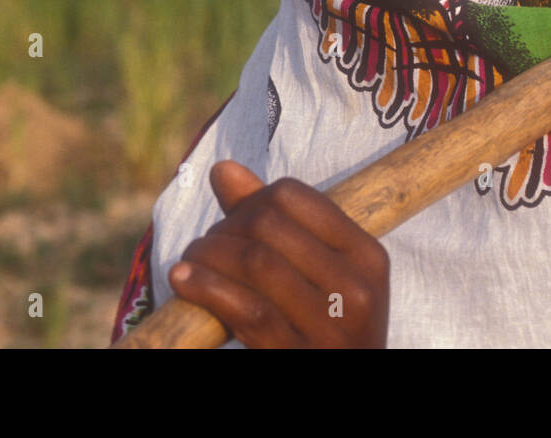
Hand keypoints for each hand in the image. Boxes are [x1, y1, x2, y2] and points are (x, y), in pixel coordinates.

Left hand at [168, 161, 389, 347]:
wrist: (347, 379)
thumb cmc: (329, 325)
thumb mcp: (323, 274)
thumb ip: (276, 221)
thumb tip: (222, 170)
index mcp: (367, 254)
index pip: (295, 196)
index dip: (251, 200)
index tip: (234, 221)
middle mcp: (355, 285)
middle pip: (270, 225)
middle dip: (224, 228)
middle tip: (206, 246)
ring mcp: (329, 324)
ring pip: (254, 262)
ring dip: (208, 255)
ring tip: (191, 261)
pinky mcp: (295, 352)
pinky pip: (243, 308)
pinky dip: (204, 288)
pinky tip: (183, 280)